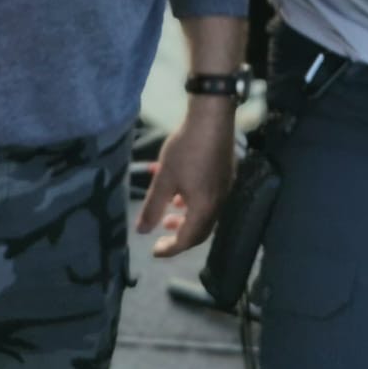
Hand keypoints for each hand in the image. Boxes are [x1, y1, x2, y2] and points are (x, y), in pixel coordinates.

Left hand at [134, 100, 237, 257]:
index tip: (154, 251)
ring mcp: (225, 188)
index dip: (170, 249)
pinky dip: (194, 203)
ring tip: (169, 210)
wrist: (212, 117)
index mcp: (204, 207)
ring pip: (206, 213)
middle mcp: (219, 202)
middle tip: (162, 234)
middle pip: (200, 230)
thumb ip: (153, 207)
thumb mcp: (164, 178)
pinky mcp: (226, 174)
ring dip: (186, 217)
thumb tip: (142, 231)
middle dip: (180, 235)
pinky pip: (210, 199)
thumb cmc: (186, 149)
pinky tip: (181, 188)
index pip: (188, 240)